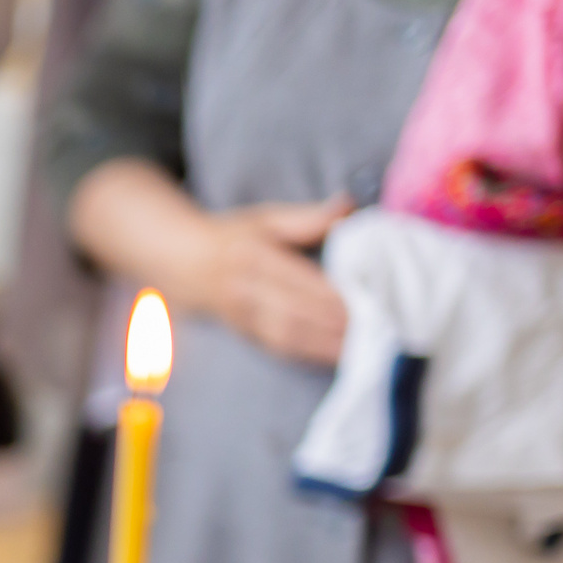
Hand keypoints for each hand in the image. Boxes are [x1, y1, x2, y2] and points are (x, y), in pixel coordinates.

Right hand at [198, 197, 353, 365]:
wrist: (185, 265)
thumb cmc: (233, 238)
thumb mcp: (266, 218)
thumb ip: (307, 217)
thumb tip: (347, 207)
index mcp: (253, 257)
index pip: (300, 282)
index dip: (333, 295)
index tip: (368, 300)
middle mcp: (244, 291)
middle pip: (297, 314)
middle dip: (336, 325)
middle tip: (376, 329)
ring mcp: (243, 317)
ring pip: (289, 336)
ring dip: (327, 346)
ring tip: (363, 347)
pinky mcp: (245, 334)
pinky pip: (281, 348)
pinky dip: (311, 354)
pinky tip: (337, 356)